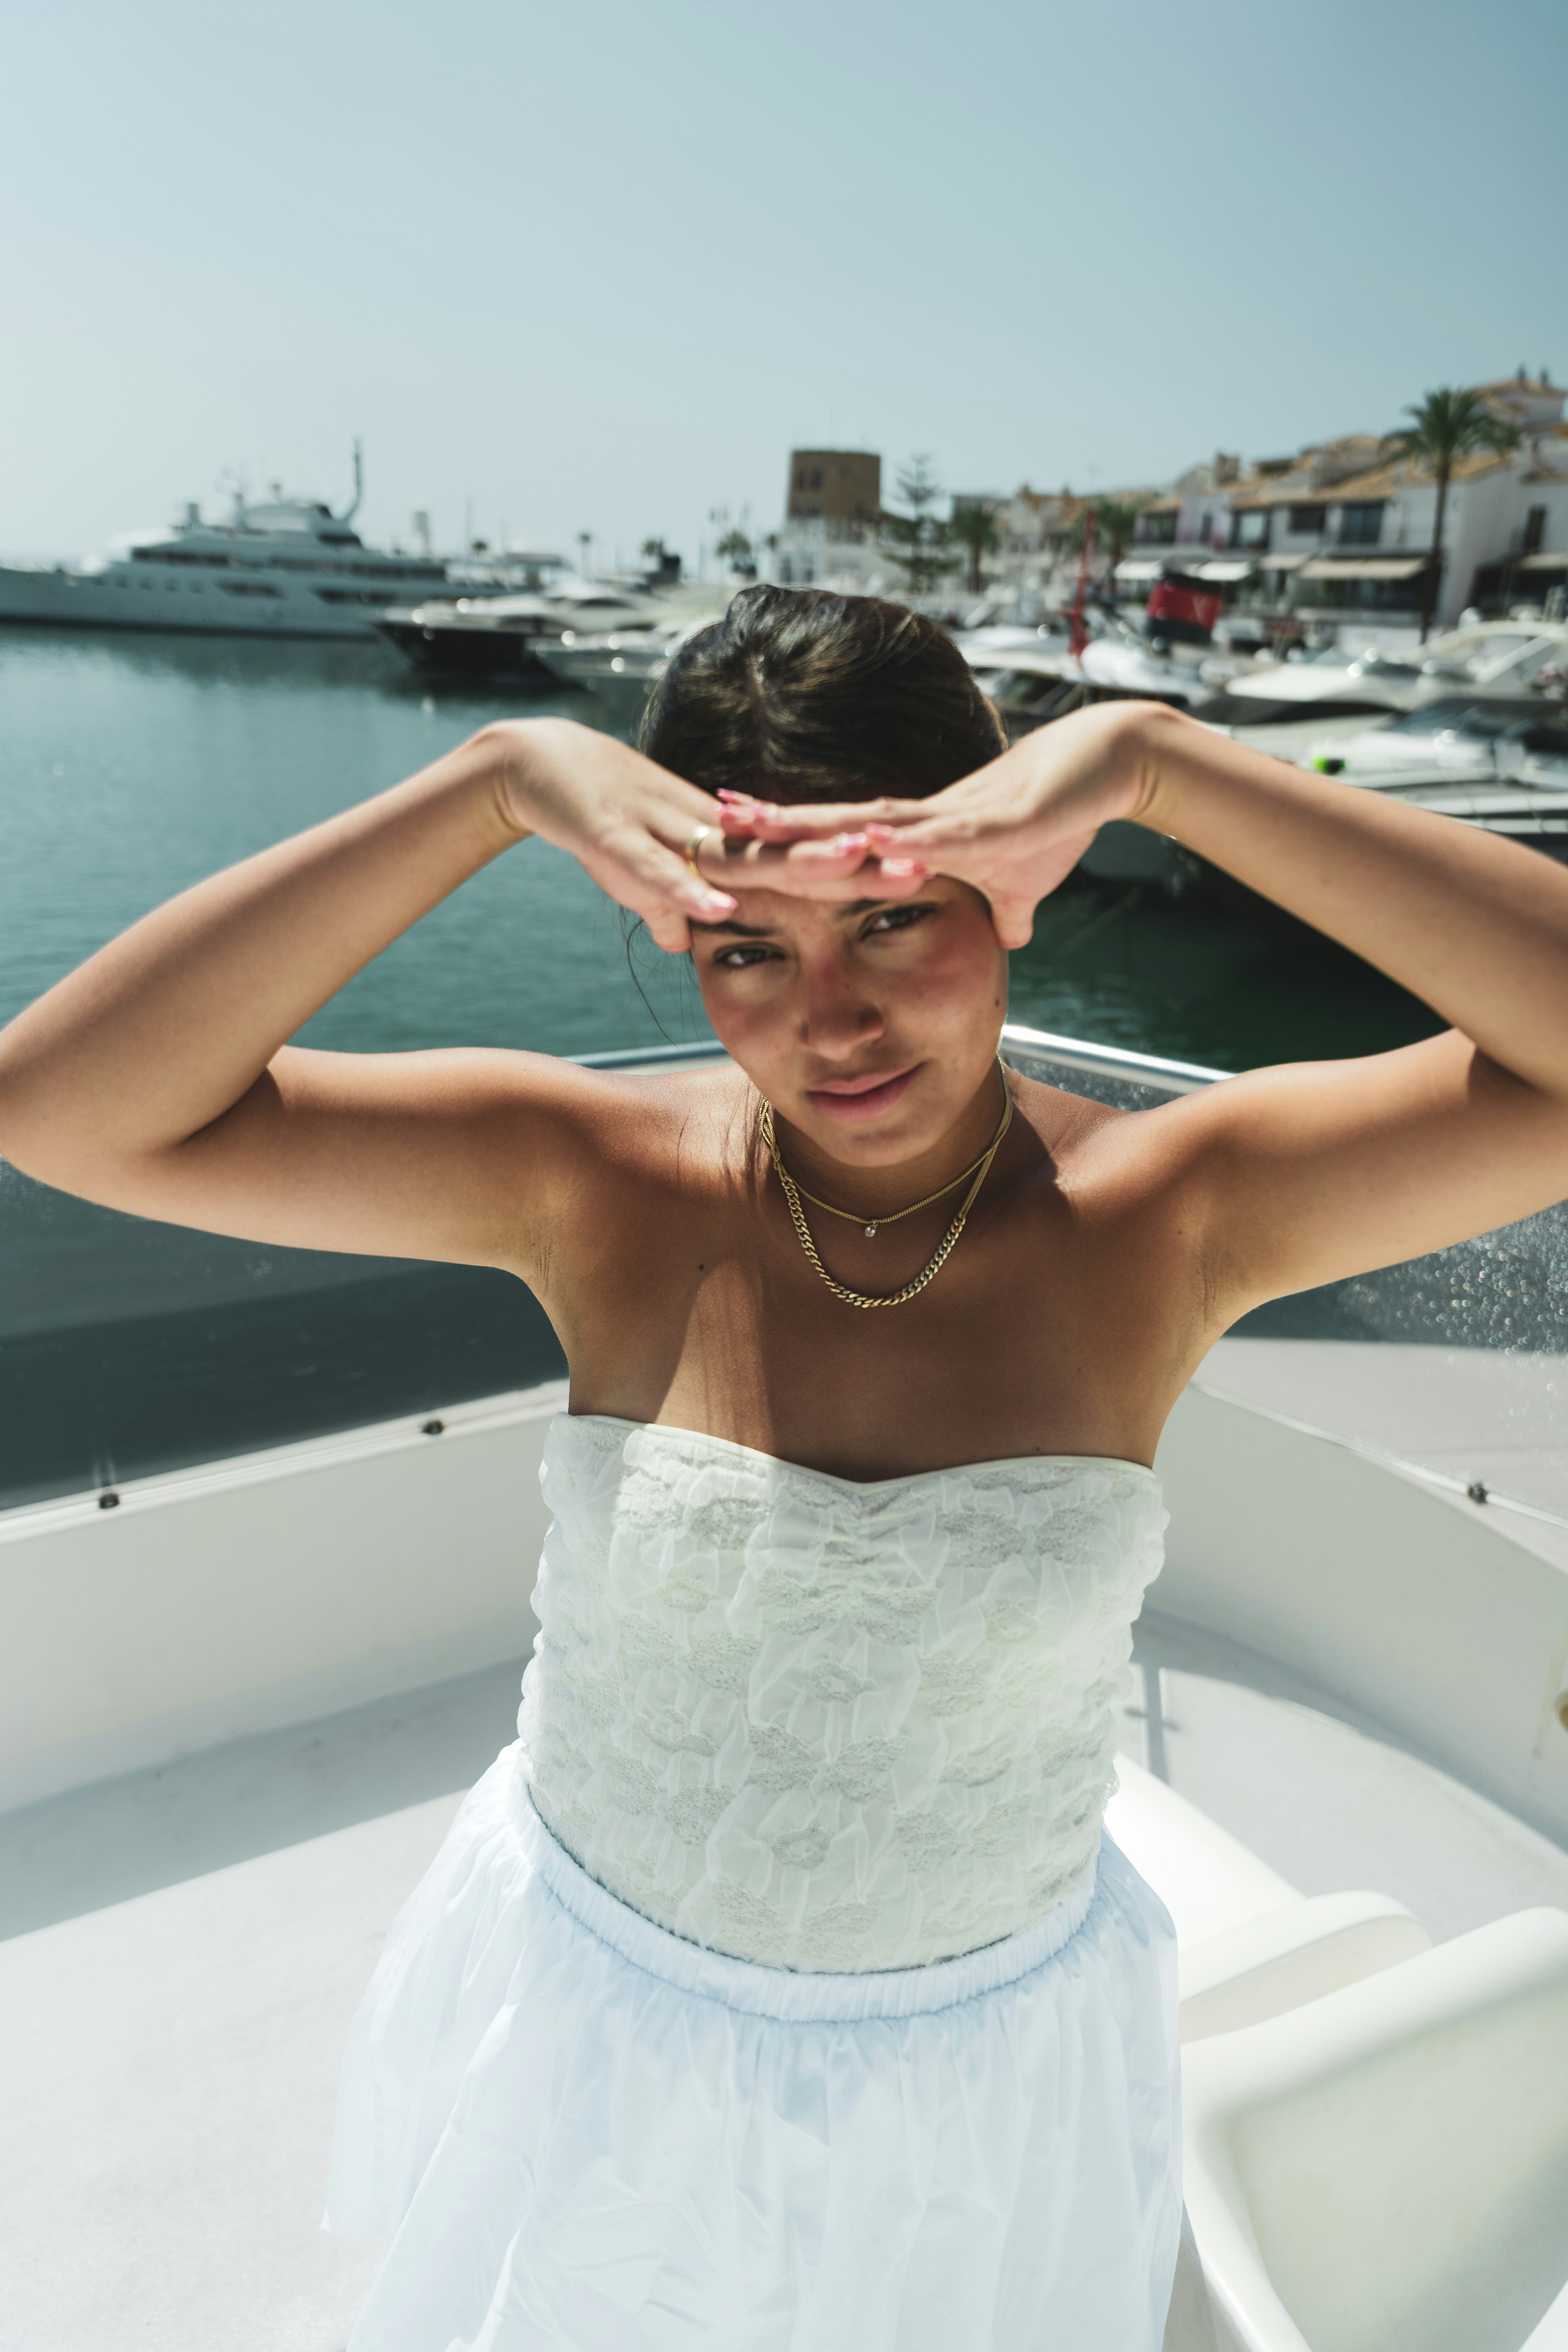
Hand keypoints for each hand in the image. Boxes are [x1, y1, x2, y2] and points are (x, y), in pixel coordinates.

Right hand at [486, 718, 933, 951]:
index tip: (926, 874)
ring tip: (855, 866)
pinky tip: (725, 908)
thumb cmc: (601, 825)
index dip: (867, 869)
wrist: (540, 767)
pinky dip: (692, 894)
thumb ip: (672, 909)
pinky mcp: (622, 841)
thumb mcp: (645, 881)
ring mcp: (670, 837)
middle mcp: (713, 837)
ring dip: (799, 863)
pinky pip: (662, 877)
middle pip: (800, 851)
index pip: (812, 860)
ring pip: (747, 854)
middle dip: (861, 860)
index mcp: (730, 848)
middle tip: (926, 862)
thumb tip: (684, 942)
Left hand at [713, 702, 1158, 946]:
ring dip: (814, 825)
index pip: (838, 837)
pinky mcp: (989, 827)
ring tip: (758, 825)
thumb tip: (1008, 939)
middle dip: (774, 827)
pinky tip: (858, 840)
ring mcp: (949, 820)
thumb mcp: (1023, 883)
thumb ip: (1006, 911)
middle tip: (710, 823)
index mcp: (918, 834)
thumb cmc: (1060, 820)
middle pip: (832, 823)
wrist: (1105, 768)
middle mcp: (920, 820)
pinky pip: (935, 838)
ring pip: (865, 822)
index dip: (789, 841)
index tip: (736, 843)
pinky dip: (898, 841)